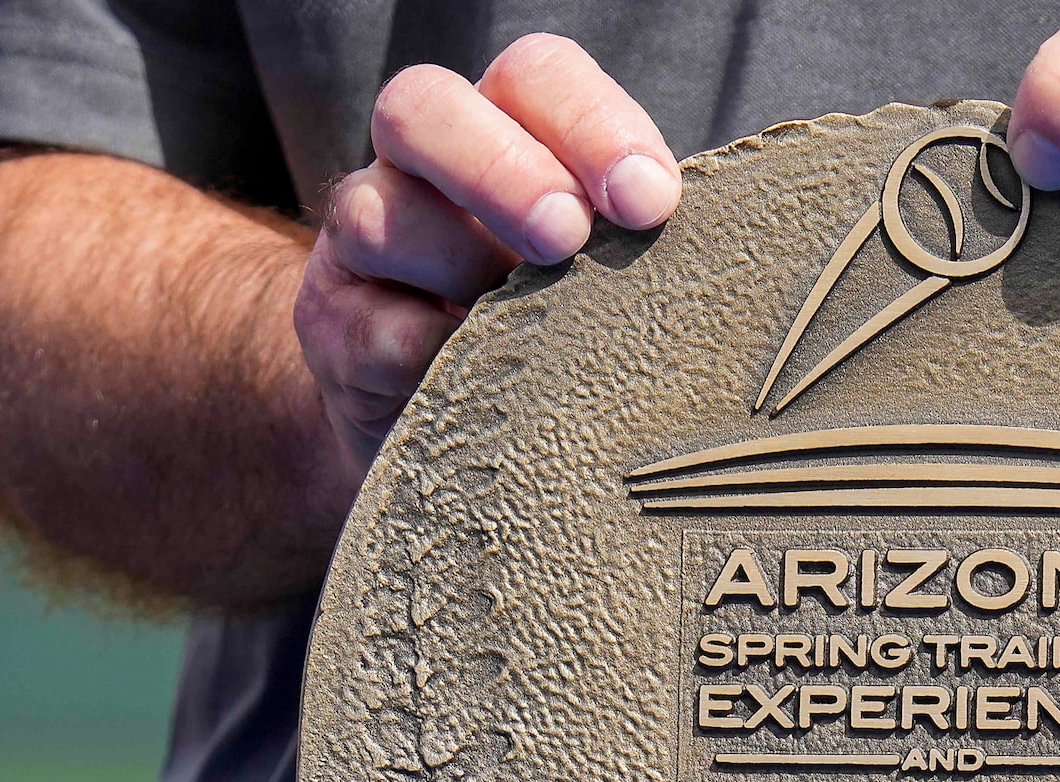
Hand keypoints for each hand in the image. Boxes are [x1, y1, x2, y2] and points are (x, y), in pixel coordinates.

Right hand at [295, 35, 679, 469]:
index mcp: (506, 129)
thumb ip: (641, 243)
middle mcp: (422, 166)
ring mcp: (365, 244)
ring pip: (378, 211)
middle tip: (566, 237)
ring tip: (519, 319)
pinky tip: (469, 378)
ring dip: (458, 262)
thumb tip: (723, 254)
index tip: (651, 202)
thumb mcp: (609, 273)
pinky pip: (369, 325)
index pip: (535, 76)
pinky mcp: (336, 328)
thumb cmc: (560, 329)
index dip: (590, 124)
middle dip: (501, 169)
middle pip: (421, 106)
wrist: (450, 428)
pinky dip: (423, 350)